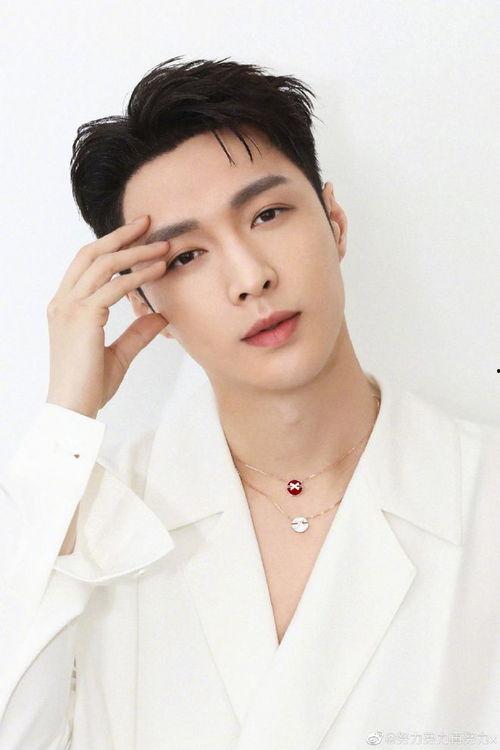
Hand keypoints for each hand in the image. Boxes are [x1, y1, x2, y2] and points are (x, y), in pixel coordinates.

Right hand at [45, 215, 167, 417]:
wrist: (74, 409)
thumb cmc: (90, 386)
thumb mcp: (119, 354)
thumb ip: (137, 333)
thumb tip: (160, 316)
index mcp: (66, 307)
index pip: (87, 263)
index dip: (112, 244)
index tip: (138, 233)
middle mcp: (63, 302)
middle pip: (92, 254)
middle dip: (121, 235)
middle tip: (149, 222)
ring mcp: (70, 308)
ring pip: (103, 265)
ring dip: (135, 252)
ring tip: (163, 246)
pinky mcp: (83, 318)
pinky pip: (114, 287)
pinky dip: (138, 275)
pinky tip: (158, 270)